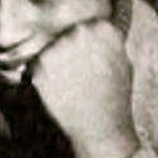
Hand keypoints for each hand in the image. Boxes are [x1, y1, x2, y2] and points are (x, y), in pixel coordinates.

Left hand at [27, 18, 139, 157]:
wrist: (100, 130)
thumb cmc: (114, 100)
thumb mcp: (123, 63)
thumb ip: (107, 43)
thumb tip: (94, 31)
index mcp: (103, 27)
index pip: (84, 27)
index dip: (82, 47)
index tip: (87, 64)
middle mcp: (80, 31)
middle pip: (63, 35)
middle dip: (64, 52)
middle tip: (73, 77)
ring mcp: (59, 47)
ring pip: (47, 51)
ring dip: (51, 66)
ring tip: (67, 87)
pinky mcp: (40, 65)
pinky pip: (34, 67)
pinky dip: (40, 79)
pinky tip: (56, 93)